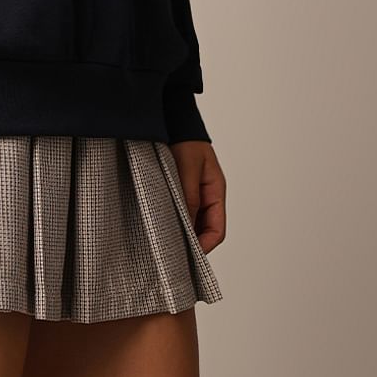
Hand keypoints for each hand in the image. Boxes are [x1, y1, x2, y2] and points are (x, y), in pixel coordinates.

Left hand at [168, 140, 225, 254]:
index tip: (189, 256)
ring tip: (164, 241)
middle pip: (203, 230)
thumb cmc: (185, 139)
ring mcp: (193, 193)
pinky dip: (172, 219)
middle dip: (191, 243)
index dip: (205, 246)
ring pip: (190, 222)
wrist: (174, 119)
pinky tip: (159, 223)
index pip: (217, 230)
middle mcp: (206, 196)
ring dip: (180, 231)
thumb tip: (186, 225)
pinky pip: (179, 211)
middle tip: (172, 254)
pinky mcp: (179, 190)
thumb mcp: (188, 168)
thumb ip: (188, 195)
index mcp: (216, 191)